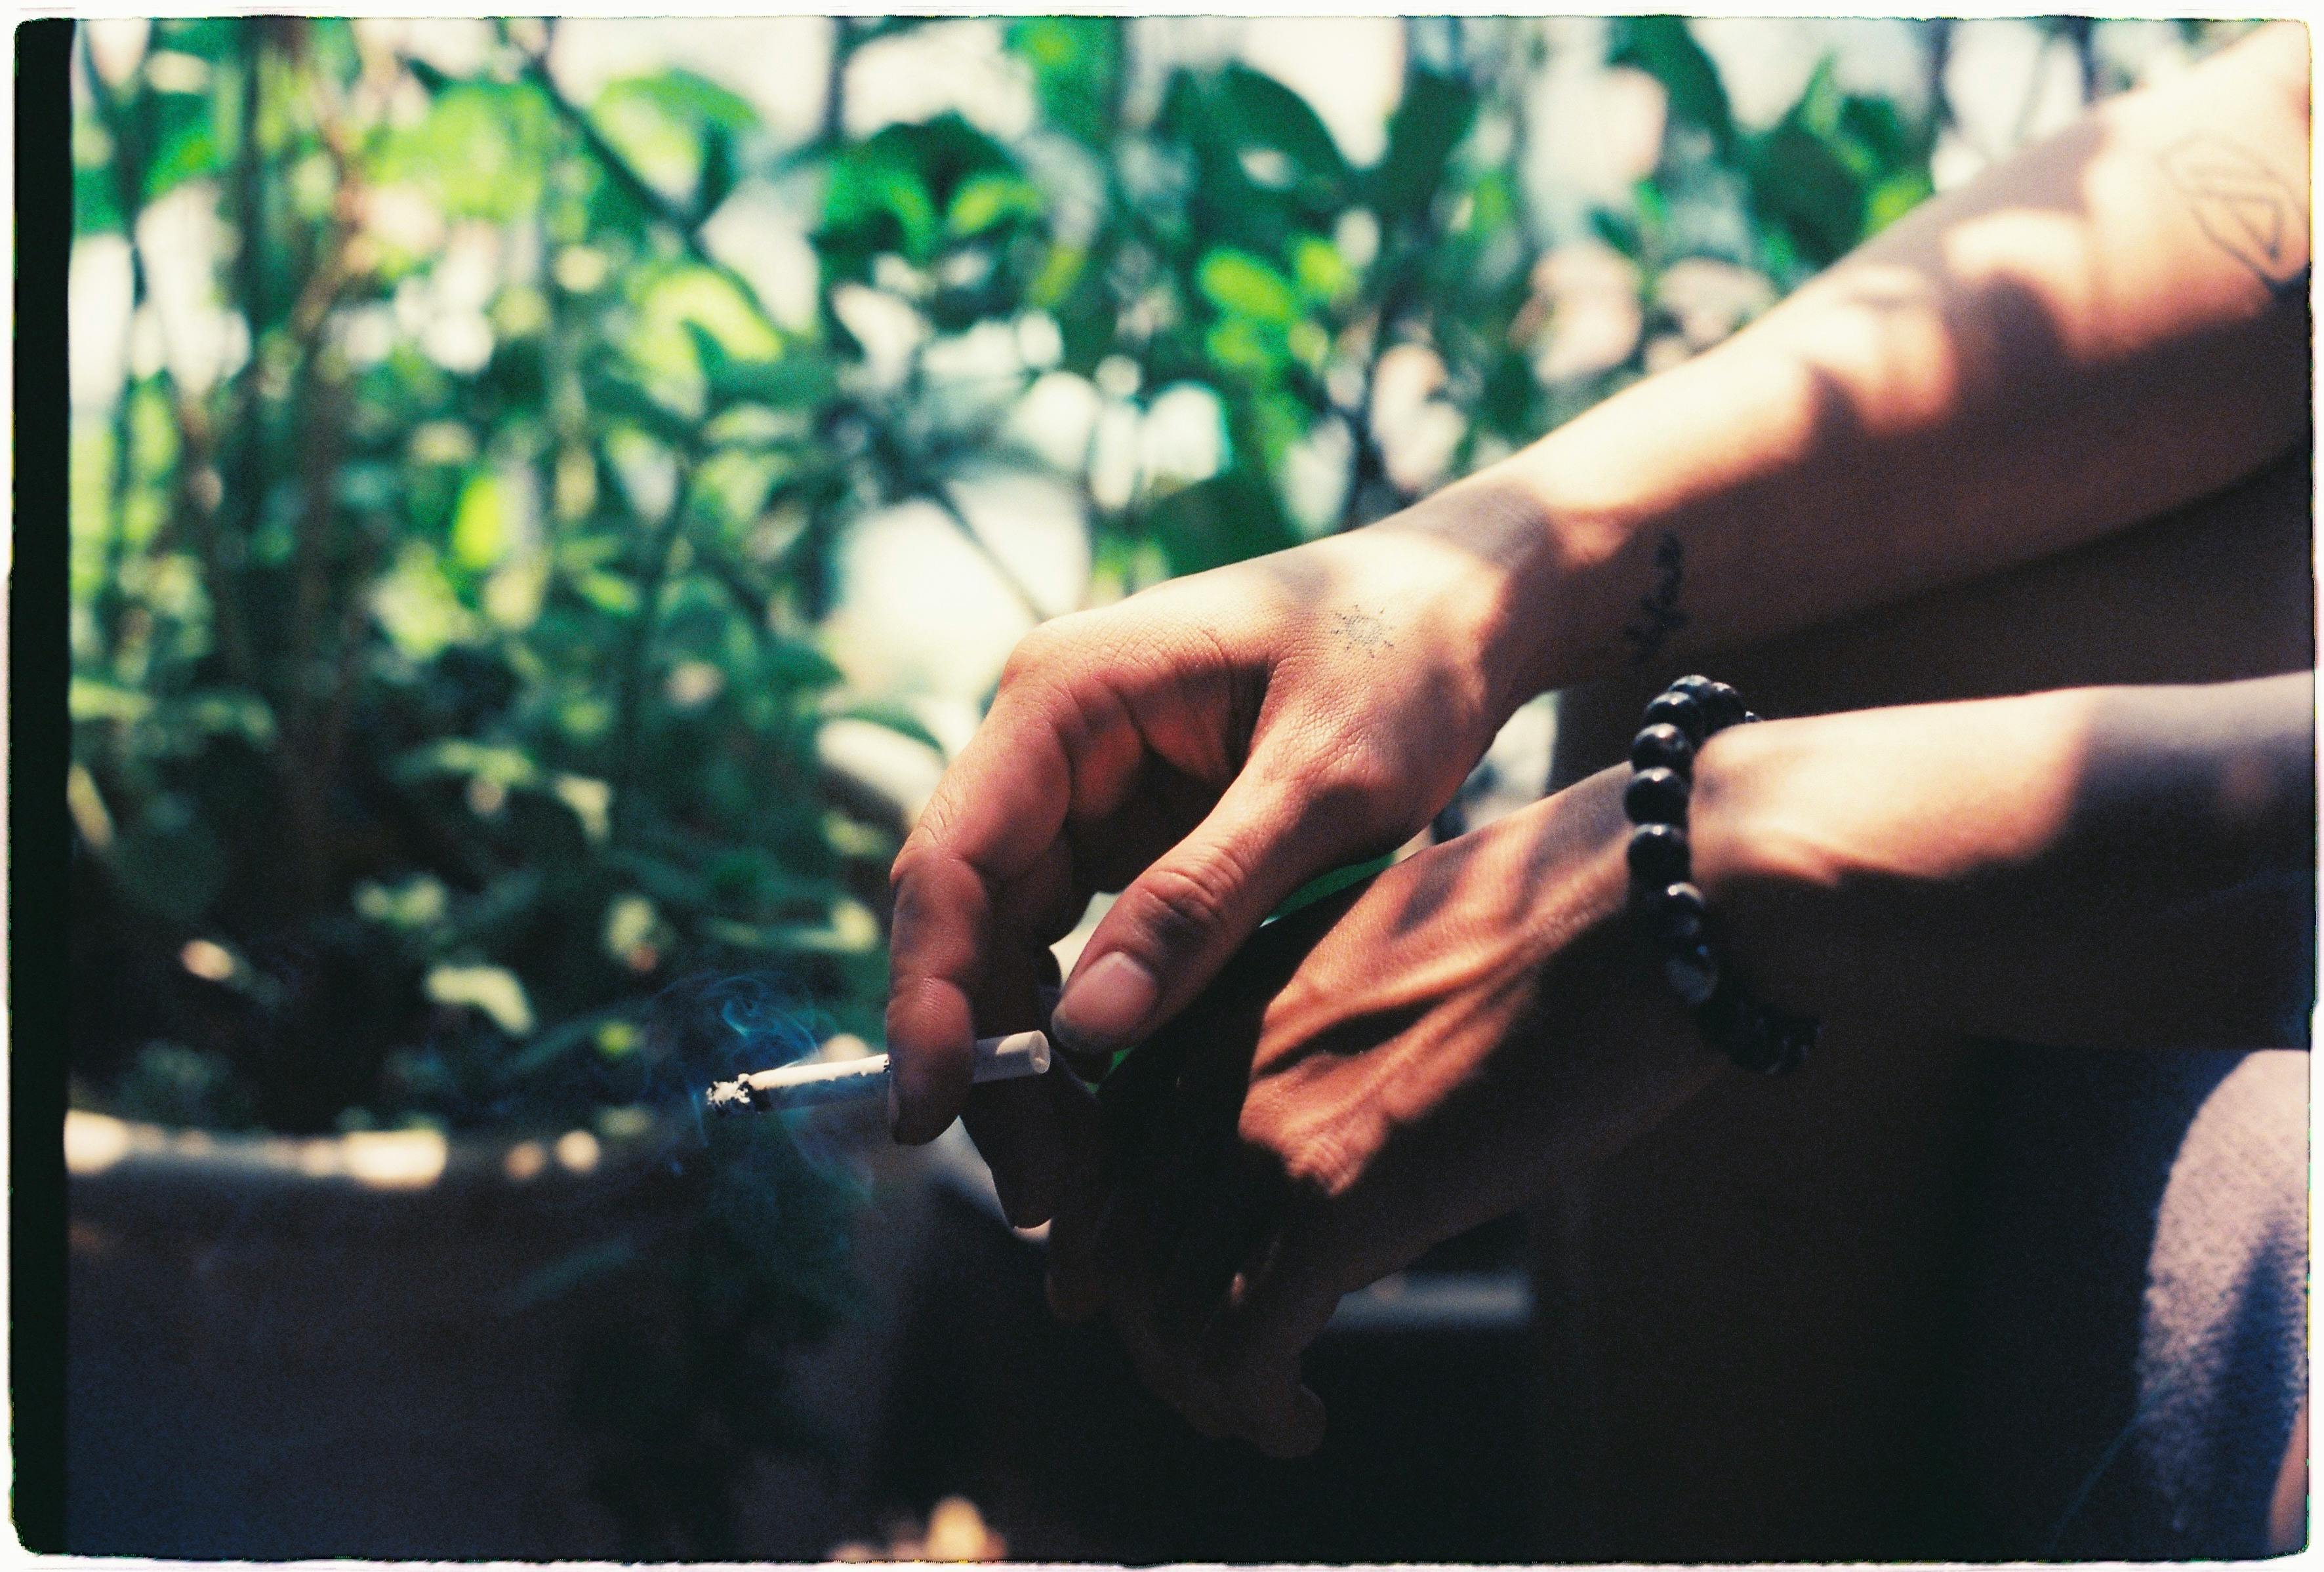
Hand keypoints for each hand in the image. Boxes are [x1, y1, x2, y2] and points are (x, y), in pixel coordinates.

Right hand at [885, 489, 1552, 1223]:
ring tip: (1068, 1187)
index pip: (950, 860)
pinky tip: (1107, 1114)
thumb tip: (1081, 1039)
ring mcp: (1083, 788)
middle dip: (986, 1057)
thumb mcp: (1325, 784)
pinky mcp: (1127, 833)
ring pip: (1012, 946)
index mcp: (1064, 695)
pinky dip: (1085, 1031)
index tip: (930, 1113)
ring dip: (1027, 1060)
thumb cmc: (1408, 659)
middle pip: (969, 919)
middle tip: (1036, 1195)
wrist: (1470, 603)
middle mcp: (1048, 739)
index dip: (927, 995)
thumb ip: (1202, 902)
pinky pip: (1075, 944)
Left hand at [1049, 766, 1724, 1454]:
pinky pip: (1244, 1345)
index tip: (1147, 1295)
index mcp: (1235, 986)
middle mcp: (1224, 1052)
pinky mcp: (1342, 1194)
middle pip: (1126, 1234)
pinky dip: (1256, 1408)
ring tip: (1259, 1413)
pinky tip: (1301, 1421)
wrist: (1659, 898)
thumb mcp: (1400, 956)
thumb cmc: (1570, 915)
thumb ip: (1332, 1026)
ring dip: (1202, 1386)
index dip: (1120, 1238)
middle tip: (1214, 1384)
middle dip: (1156, 1331)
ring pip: (1170, 1306)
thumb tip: (1342, 1109)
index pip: (1117, 1142)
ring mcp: (1272, 1120)